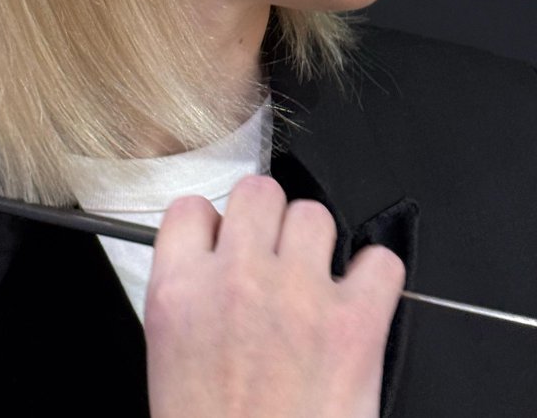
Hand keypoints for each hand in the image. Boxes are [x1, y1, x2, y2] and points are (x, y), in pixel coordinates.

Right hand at [145, 175, 404, 417]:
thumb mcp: (169, 356)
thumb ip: (189, 293)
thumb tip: (215, 255)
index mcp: (180, 292)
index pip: (191, 207)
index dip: (211, 223)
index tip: (222, 242)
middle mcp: (236, 279)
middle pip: (258, 192)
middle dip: (267, 220)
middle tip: (273, 257)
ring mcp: (297, 295)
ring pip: (314, 214)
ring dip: (316, 244)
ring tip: (314, 283)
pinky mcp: (354, 323)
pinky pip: (379, 261)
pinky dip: (375, 278)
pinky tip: (360, 301)